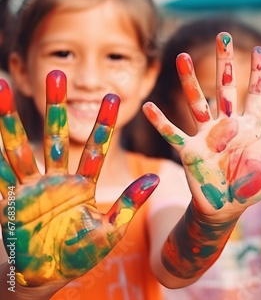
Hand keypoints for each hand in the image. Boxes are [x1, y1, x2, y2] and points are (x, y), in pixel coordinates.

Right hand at [0, 71, 157, 285]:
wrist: (47, 276)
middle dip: (57, 107)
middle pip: (57, 136)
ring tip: (1, 86)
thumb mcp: (110, 231)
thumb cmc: (80, 254)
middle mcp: (56, 179)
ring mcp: (30, 188)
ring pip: (21, 148)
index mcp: (83, 185)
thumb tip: (155, 179)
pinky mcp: (9, 203)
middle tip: (58, 74)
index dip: (104, 124)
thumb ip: (128, 204)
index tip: (113, 98)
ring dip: (11, 120)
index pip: (96, 148)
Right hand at [144, 32, 260, 219]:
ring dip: (189, 81)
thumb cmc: (252, 188)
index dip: (259, 73)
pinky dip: (160, 122)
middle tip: (223, 36)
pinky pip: (173, 133)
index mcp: (250, 128)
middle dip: (225, 63)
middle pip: (226, 88)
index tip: (260, 48)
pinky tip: (147, 107)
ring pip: (198, 103)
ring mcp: (208, 136)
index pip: (257, 95)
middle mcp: (227, 126)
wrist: (226, 209)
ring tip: (180, 57)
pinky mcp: (191, 151)